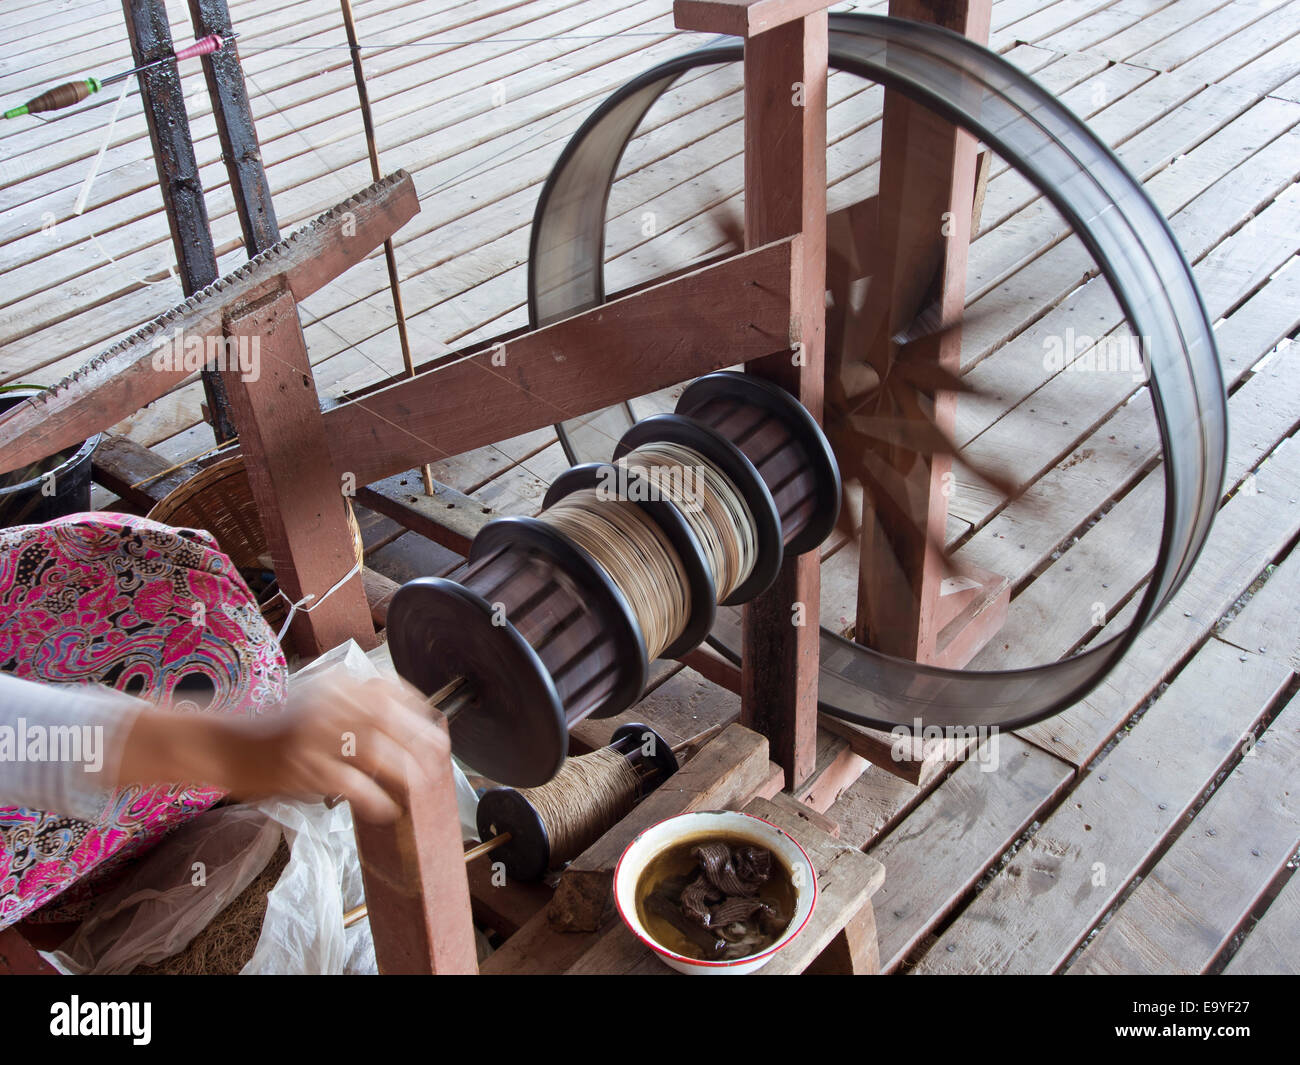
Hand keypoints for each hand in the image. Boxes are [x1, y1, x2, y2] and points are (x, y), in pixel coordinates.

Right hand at [118, 673, 448, 823]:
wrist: (218, 743)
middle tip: (439, 759)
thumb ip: (352, 705)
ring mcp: (314, 734)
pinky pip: (353, 785)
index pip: (389, 688)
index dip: (418, 708)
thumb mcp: (315, 699)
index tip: (435, 725)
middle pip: (389, 718)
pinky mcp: (303, 766)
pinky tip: (387, 809)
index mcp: (334, 682)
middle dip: (421, 739)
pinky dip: (376, 799)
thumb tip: (402, 724)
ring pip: (377, 751)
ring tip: (417, 787)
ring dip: (404, 772)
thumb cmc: (270, 729)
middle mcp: (327, 702)